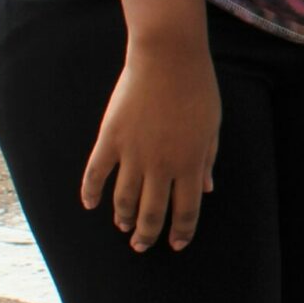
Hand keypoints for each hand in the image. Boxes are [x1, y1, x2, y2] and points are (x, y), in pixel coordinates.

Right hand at [80, 42, 220, 252]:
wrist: (169, 58)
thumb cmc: (197, 89)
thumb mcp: (213, 126)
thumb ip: (208, 159)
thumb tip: (207, 189)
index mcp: (192, 163)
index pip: (186, 210)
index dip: (181, 232)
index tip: (176, 245)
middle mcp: (162, 164)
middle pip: (152, 212)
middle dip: (147, 234)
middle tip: (142, 244)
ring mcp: (134, 153)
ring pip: (123, 199)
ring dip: (122, 217)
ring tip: (123, 226)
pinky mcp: (110, 139)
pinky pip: (95, 174)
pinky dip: (90, 193)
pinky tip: (90, 205)